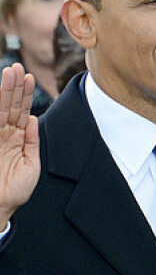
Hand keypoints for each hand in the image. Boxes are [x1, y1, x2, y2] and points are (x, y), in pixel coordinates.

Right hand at [0, 63, 39, 228]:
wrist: (0, 207)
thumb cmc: (15, 190)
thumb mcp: (31, 165)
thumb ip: (32, 141)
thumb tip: (34, 119)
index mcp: (17, 138)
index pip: (22, 111)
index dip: (25, 94)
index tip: (28, 76)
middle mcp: (4, 134)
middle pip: (9, 105)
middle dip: (13, 86)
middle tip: (16, 67)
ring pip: (0, 109)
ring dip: (5, 91)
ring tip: (10, 73)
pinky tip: (0, 97)